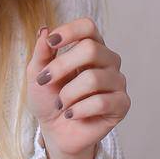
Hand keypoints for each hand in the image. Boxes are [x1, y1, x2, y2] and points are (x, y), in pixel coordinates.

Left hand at [26, 17, 130, 158]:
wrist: (55, 130)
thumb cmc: (49, 98)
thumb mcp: (37, 74)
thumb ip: (41, 53)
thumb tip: (44, 31)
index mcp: (90, 47)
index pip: (88, 27)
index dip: (70, 31)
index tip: (51, 43)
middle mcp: (108, 61)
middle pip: (91, 49)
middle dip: (61, 66)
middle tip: (44, 80)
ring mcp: (117, 82)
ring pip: (94, 78)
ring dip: (68, 94)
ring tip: (60, 104)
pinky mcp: (122, 104)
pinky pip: (102, 102)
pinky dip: (79, 110)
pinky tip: (71, 114)